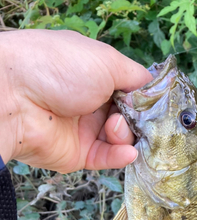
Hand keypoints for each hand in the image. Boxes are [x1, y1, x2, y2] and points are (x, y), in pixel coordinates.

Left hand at [0, 30, 152, 172]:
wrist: (16, 96)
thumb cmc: (59, 67)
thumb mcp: (106, 60)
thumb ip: (136, 76)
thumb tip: (155, 87)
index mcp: (97, 76)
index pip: (132, 92)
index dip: (146, 99)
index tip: (158, 105)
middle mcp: (92, 102)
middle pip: (130, 117)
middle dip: (138, 118)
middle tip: (131, 115)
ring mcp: (86, 129)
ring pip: (122, 139)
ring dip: (125, 134)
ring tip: (113, 126)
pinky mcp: (79, 153)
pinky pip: (107, 158)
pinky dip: (121, 156)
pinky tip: (128, 152)